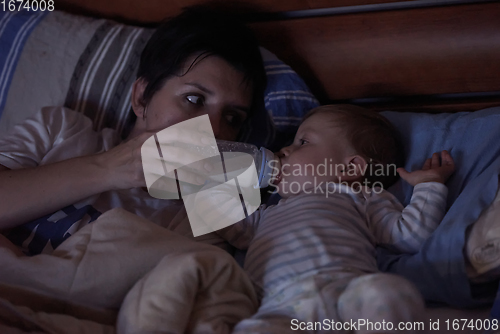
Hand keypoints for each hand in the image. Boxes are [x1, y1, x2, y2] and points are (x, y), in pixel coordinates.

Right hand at [95, 127, 218, 190]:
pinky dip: (173, 188)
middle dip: (194, 160)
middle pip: (176, 152)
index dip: (192, 136)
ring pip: (171, 170)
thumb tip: (188, 136)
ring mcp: (143, 163)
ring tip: (199, 180)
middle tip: (208, 167)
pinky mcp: (140, 178)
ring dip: (188, 176)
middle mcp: (147, 147)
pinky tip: (182, 191)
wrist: (104, 168)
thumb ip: (161, 138)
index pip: (175, 132)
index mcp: (150, 136)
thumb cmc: (128, 154)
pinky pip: (161, 183)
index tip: (207, 140)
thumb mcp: (143, 139)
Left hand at [397, 150, 454, 185]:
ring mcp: (442, 172)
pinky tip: (446, 153)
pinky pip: (450, 163)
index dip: (427, 163)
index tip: (428, 158)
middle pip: (435, 165)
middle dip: (435, 160)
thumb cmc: (419, 180)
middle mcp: (434, 173)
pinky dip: (449, 158)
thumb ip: (403, 173)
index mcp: (426, 174)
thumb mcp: (408, 176)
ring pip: (443, 164)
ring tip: (443, 151)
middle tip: (435, 154)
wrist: (430, 183)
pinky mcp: (449, 170)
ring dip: (443, 157)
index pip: (427, 168)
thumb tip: (397, 169)